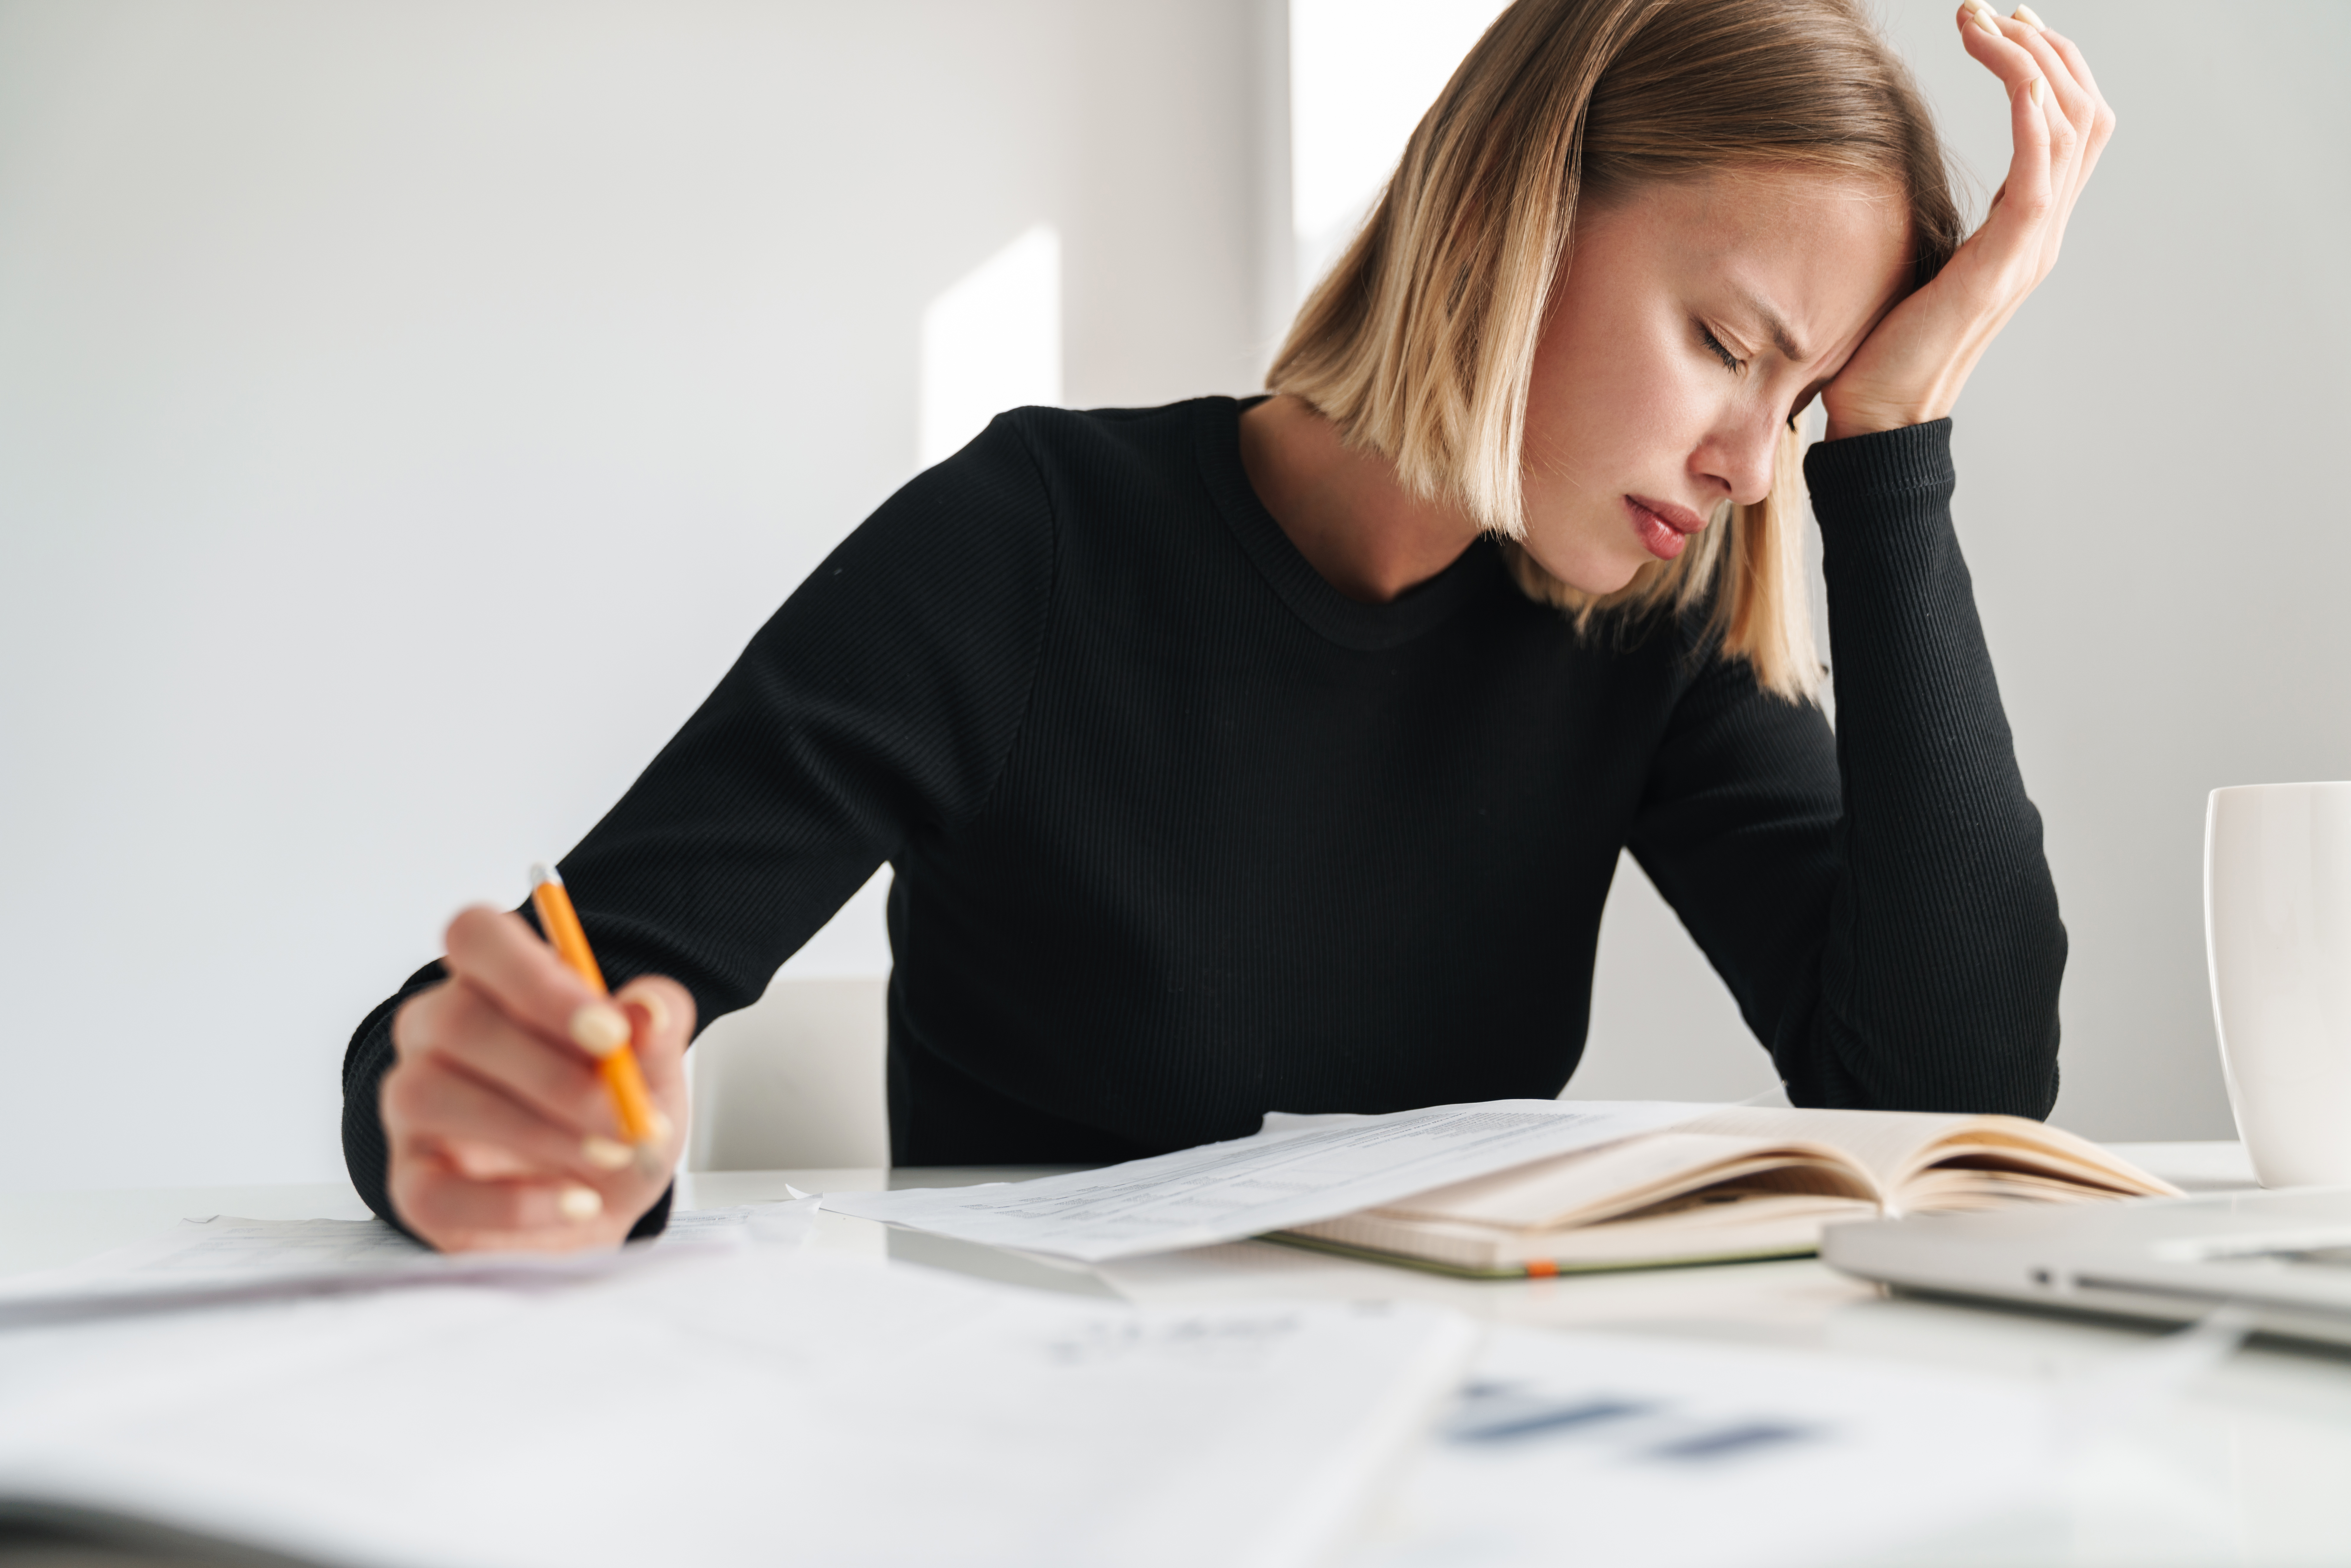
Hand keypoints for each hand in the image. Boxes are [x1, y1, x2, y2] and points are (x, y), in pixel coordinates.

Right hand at [384, 906, 691, 1251]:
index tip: (610, 1032)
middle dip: (556, 1073)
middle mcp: (434, 1033)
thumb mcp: (654, 1065)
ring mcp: (411, 1110)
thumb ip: (656, 1026)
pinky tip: (578, 1202)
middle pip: (458, 1019)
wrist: (605, 1200)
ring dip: (536, 1130)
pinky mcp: (412, 1186)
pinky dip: (515, 1203)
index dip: (535, 977)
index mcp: (490, 981)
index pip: (475, 935)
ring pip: (432, 1096)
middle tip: (629, 1114)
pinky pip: (430, 1191)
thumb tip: (645, 1011)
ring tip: (613, 1153)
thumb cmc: (615, 1115)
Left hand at [1821, 1, 2115, 440]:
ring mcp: (2032, 246)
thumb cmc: (1884, 346)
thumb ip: (1941, 224)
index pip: (2069, 128)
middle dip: (2048, 50)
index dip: (2047, 68)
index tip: (2004, 27)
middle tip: (1997, 11)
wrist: (1880, 415)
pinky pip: (2041, 165)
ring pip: (2072, 125)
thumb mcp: (1920, 264)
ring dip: (2033, 61)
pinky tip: (2005, 68)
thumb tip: (1903, 181)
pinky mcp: (2006, 258)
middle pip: (2085, 113)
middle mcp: (2042, 232)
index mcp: (2025, 230)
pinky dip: (2029, 106)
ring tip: (1988, 20)